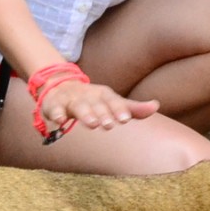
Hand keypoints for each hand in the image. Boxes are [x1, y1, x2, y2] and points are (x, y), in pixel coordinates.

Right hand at [38, 80, 160, 134]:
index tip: (126, 119)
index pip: (112, 100)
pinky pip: (54, 109)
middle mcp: (87, 95)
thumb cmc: (92, 99)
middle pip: (96, 104)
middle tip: (109, 125)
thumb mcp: (112, 102)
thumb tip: (156, 105)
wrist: (59, 85)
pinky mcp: (53, 104)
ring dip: (85, 114)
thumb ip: (133, 108)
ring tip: (92, 124)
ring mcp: (70, 99)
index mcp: (102, 94)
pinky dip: (56, 113)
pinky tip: (59, 121)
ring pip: (78, 106)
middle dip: (103, 113)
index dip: (118, 108)